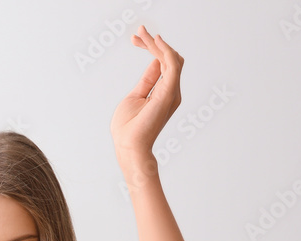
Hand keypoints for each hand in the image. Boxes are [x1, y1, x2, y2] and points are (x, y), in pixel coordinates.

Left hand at [110, 26, 183, 158]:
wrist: (129, 146)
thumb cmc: (129, 128)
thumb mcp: (135, 96)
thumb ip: (147, 80)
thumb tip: (153, 63)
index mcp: (164, 92)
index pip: (163, 63)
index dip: (151, 48)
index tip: (135, 39)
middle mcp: (171, 90)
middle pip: (168, 58)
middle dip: (152, 43)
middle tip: (138, 33)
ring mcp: (172, 91)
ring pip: (170, 58)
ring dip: (156, 43)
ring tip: (141, 33)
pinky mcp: (168, 92)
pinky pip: (172, 65)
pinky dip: (165, 50)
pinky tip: (155, 41)